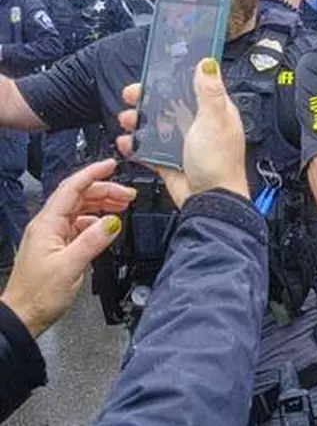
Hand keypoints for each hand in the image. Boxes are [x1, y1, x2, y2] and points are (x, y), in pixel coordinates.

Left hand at [0, 159, 133, 336]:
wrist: (23, 316)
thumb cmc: (38, 294)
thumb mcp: (70, 266)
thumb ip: (93, 241)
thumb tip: (113, 221)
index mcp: (46, 225)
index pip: (71, 189)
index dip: (92, 174)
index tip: (111, 165)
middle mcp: (47, 226)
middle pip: (78, 197)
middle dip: (104, 190)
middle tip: (129, 194)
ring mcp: (51, 236)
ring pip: (79, 210)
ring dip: (102, 205)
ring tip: (123, 206)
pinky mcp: (57, 247)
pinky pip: (78, 225)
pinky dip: (96, 221)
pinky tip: (107, 227)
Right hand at [117, 58, 249, 204]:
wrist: (210, 201)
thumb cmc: (219, 163)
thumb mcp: (214, 120)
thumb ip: (209, 92)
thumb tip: (208, 64)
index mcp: (214, 112)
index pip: (191, 87)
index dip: (171, 79)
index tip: (152, 74)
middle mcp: (198, 125)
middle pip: (168, 105)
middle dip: (146, 99)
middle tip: (130, 97)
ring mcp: (184, 143)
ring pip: (155, 125)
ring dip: (138, 121)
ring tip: (127, 120)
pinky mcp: (170, 161)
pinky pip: (149, 149)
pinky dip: (136, 146)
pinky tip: (127, 143)